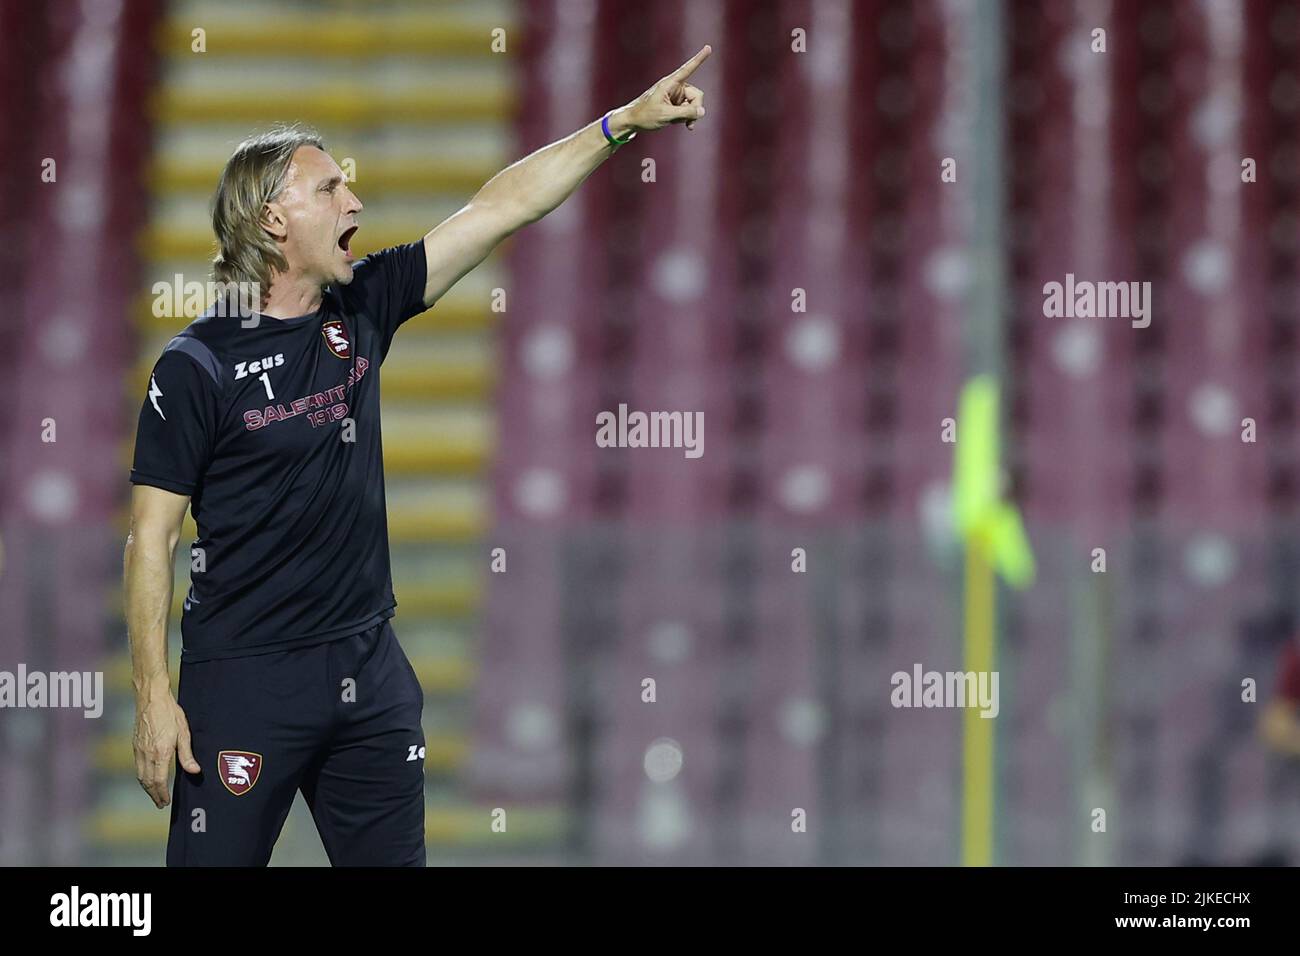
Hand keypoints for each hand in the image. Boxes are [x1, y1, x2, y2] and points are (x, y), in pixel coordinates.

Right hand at [133, 688, 199, 807]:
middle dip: (154, 795)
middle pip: (148, 782)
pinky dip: (142, 777)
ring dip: (147, 788)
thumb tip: (194, 771)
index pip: (160, 781)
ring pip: (140, 776)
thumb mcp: (184, 733)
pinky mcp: (135, 745)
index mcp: (160, 753)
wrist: (151, 698)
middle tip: (160, 803)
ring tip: (154, 794)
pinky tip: (148, 777)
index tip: (166, 802)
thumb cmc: (170, 713)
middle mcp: (147, 754)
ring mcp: (139, 750)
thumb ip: (187, 755)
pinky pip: (137, 766)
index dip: (162, 794)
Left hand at [620, 44, 710, 132]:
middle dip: (695, 108)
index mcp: (670, 83)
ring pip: (694, 104)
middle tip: (690, 122)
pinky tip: (687, 125)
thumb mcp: (666, 115)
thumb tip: (702, 111)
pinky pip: (689, 110)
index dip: (699, 59)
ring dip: (691, 115)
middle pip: (697, 95)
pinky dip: (689, 118)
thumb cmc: (645, 115)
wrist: (633, 121)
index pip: (687, 69)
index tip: (708, 47)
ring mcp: (677, 96)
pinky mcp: (676, 104)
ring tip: (680, 123)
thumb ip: (686, 113)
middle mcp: (675, 87)